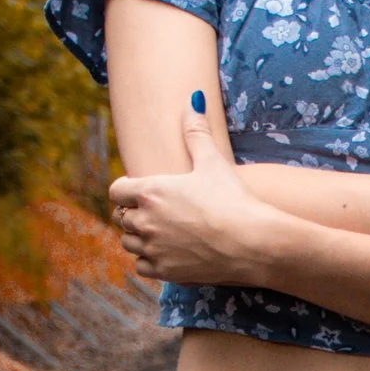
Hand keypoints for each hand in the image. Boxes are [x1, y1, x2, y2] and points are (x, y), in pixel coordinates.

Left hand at [110, 111, 277, 286]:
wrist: (253, 242)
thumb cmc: (233, 198)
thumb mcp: (213, 161)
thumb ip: (196, 132)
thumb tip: (193, 99)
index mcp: (150, 191)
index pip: (117, 190)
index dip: (126, 189)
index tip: (140, 191)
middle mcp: (145, 220)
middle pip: (121, 217)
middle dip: (134, 213)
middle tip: (157, 211)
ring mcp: (153, 248)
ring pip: (129, 243)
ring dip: (139, 237)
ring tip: (161, 231)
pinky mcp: (164, 271)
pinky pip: (142, 265)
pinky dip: (150, 260)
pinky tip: (168, 252)